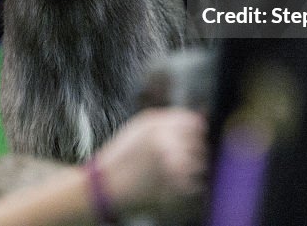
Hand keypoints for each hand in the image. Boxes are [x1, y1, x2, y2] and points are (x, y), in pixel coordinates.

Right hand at [91, 108, 207, 216]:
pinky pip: (194, 183)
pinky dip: (186, 186)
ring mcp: (172, 162)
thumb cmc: (121, 157)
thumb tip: (196, 121)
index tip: (190, 140)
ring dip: (191, 169)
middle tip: (178, 161)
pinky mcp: (175, 184)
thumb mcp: (138, 129)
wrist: (106, 185)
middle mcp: (166, 139)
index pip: (194, 123)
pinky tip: (168, 185)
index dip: (194, 132)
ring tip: (171, 174)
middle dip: (193, 151)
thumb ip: (166, 122)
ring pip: (200, 163)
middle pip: (199, 142)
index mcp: (156, 124)